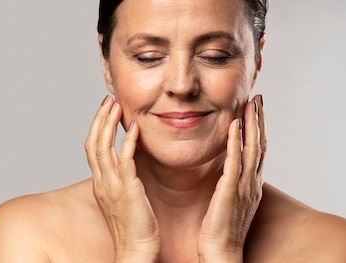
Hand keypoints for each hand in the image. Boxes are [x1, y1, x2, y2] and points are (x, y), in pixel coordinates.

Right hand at [85, 96, 159, 261]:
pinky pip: (124, 161)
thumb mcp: (123, 199)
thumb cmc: (134, 228)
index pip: (92, 148)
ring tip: (116, 106)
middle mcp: (102, 182)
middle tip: (108, 100)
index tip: (105, 110)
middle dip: (99, 119)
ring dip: (109, 125)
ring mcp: (112, 186)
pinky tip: (134, 129)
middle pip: (93, 143)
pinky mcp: (127, 190)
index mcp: (100, 183)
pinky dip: (128, 143)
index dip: (96, 127)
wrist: (135, 250)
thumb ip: (122, 180)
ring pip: (103, 148)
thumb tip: (127, 166)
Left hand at [198, 94, 265, 261]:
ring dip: (252, 124)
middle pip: (259, 145)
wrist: (221, 253)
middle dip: (259, 120)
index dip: (258, 129)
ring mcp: (243, 187)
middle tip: (258, 98)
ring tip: (251, 103)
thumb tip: (226, 173)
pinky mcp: (230, 192)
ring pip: (251, 149)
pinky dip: (235, 142)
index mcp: (251, 186)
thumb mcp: (229, 202)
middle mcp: (251, 184)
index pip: (257, 151)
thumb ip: (230, 185)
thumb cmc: (220, 231)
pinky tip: (234, 126)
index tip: (256, 109)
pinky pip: (234, 162)